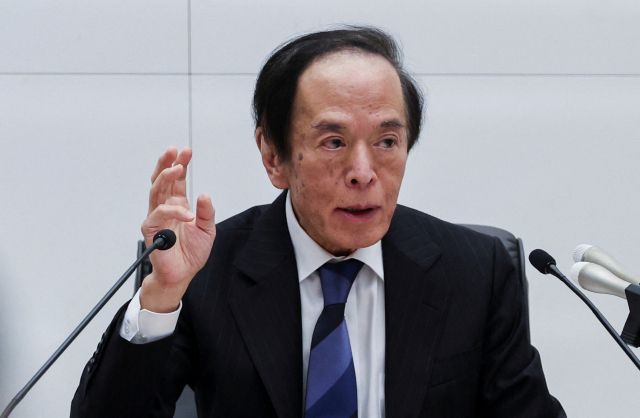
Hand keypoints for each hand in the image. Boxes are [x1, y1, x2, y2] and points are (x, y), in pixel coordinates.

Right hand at [139, 147, 215, 311]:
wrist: (182, 274)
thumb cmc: (191, 253)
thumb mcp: (207, 230)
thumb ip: (206, 213)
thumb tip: (205, 195)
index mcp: (178, 204)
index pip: (177, 180)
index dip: (180, 164)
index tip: (186, 151)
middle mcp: (166, 208)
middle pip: (161, 179)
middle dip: (167, 163)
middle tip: (174, 150)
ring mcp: (157, 217)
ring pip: (156, 191)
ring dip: (165, 177)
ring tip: (177, 168)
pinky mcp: (152, 229)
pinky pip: (159, 215)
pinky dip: (173, 211)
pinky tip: (187, 213)